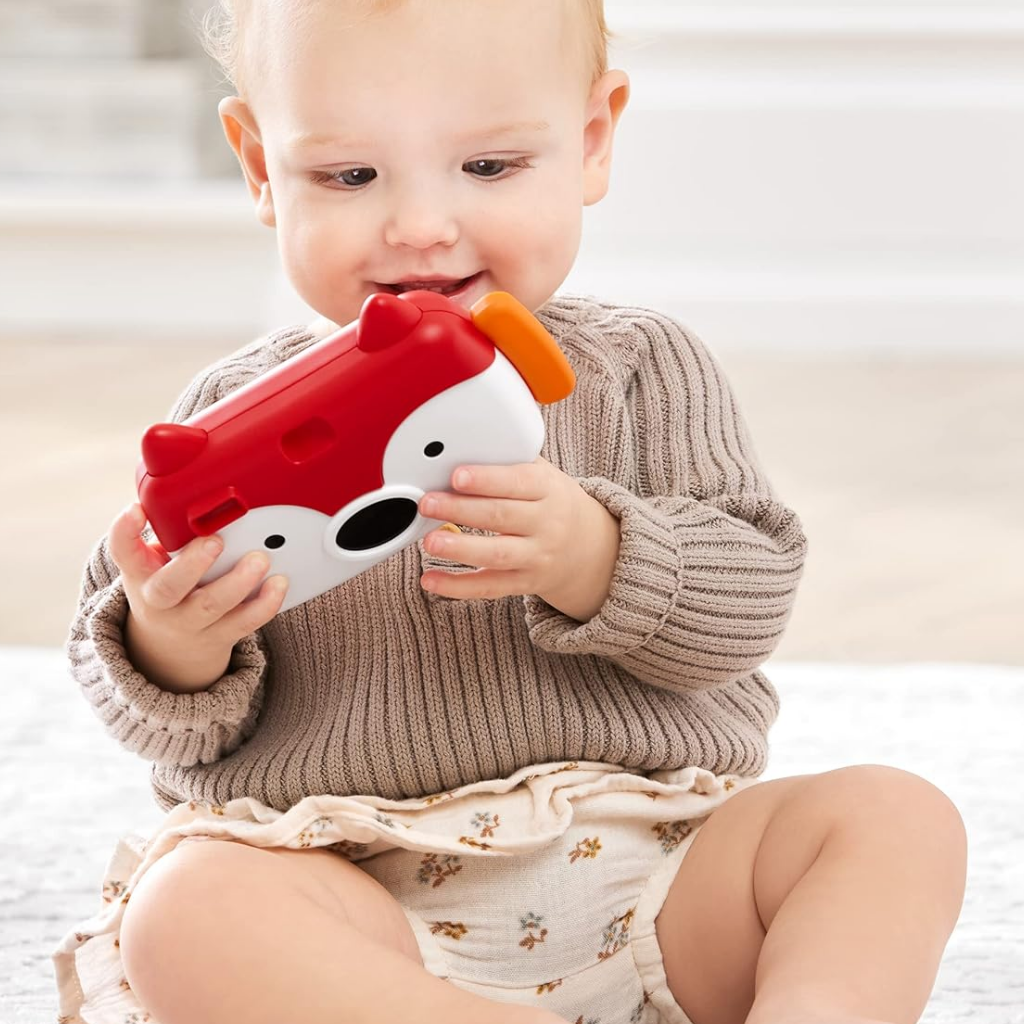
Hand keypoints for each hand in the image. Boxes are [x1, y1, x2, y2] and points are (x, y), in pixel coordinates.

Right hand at [107, 503, 288, 692]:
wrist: (167, 647)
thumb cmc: (168, 586)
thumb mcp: (154, 563)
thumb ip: (173, 532)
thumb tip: (208, 492)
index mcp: (141, 574)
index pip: (123, 551)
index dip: (124, 530)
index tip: (136, 508)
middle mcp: (160, 601)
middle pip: (169, 587)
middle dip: (192, 563)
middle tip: (215, 541)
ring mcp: (190, 622)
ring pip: (211, 606)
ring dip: (238, 583)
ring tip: (260, 560)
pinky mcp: (219, 635)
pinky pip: (243, 623)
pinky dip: (264, 604)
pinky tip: (278, 584)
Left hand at [418, 457, 620, 620]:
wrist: (590, 548)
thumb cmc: (553, 502)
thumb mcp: (543, 475)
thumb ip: (509, 461)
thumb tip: (462, 449)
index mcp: (548, 489)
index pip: (517, 482)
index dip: (486, 480)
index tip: (457, 475)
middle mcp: (545, 524)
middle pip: (501, 516)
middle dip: (461, 509)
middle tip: (428, 503)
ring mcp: (536, 556)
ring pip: (496, 554)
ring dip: (460, 548)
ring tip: (431, 541)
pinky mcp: (524, 582)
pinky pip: (489, 587)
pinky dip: (458, 587)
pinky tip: (431, 580)